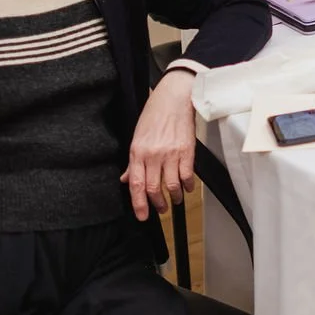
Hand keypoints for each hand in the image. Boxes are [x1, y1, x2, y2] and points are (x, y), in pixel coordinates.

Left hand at [122, 70, 196, 219]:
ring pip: (172, 185)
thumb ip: (133, 162)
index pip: (136, 184)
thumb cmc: (155, 114)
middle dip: (158, 204)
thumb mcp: (137, 137)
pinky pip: (187, 175)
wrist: (175, 98)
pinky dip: (187, 186)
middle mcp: (153, 154)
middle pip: (154, 188)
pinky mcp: (187, 151)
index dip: (138, 204)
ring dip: (174, 197)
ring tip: (174, 200)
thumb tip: (127, 179)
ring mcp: (171, 153)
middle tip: (160, 210)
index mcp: (138, 152)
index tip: (142, 216)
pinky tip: (186, 188)